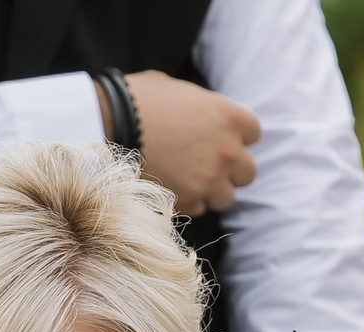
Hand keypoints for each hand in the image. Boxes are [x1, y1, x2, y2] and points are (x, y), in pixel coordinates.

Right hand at [125, 71, 260, 213]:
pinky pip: (198, 208)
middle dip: (230, 170)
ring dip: (210, 191)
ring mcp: (209, 179)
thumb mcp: (180, 91)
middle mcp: (228, 150)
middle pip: (248, 172)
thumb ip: (203, 109)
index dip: (236, 137)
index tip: (220, 139)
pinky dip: (188, 201)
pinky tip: (170, 185)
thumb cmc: (140, 99)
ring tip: (187, 180)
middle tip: (207, 165)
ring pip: (226, 197)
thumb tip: (203, 117)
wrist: (109, 123)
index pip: (254, 134)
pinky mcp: (188, 200)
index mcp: (231, 116)